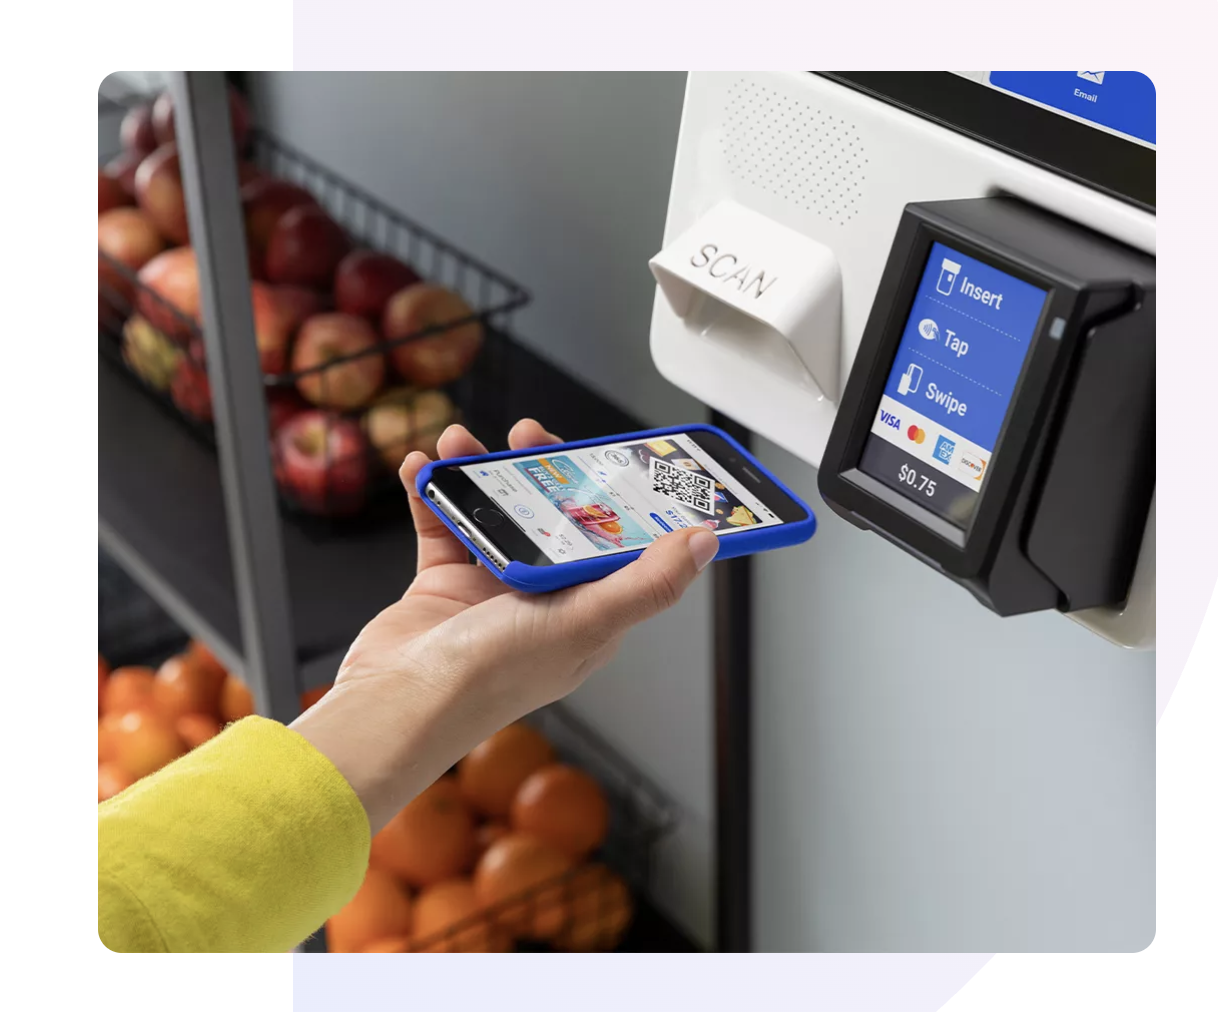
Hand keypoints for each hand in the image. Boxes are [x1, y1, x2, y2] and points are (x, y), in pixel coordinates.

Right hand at [292, 419, 718, 831]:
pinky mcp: (444, 584)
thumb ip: (648, 581)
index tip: (611, 452)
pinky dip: (432, 492)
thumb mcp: (586, 622)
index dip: (615, 494)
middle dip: (541, 469)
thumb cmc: (492, 678)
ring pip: (496, 511)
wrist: (398, 705)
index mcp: (589, 611)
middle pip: (553, 515)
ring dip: (477, 471)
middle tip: (529, 434)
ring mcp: (491, 591)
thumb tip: (704, 543)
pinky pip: (442, 524)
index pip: (615, 539)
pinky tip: (423, 467)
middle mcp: (543, 600)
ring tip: (461, 442)